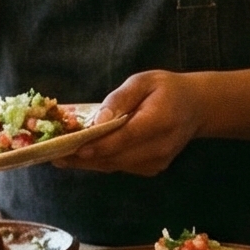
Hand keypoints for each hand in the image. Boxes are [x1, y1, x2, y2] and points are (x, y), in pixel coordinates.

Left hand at [65, 70, 208, 175]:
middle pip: (116, 157)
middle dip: (83, 157)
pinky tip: (83, 154)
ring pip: (115, 166)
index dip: (98, 145)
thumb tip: (97, 121)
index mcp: (161, 120)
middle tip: (53, 154)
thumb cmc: (167, 89)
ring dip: (88, 162)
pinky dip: (101, 161)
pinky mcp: (153, 169)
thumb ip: (121, 99)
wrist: (196, 108)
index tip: (72, 148)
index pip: (125, 138)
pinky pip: (120, 167)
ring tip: (61, 156)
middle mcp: (161, 147)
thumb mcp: (144, 81)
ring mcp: (158, 162)